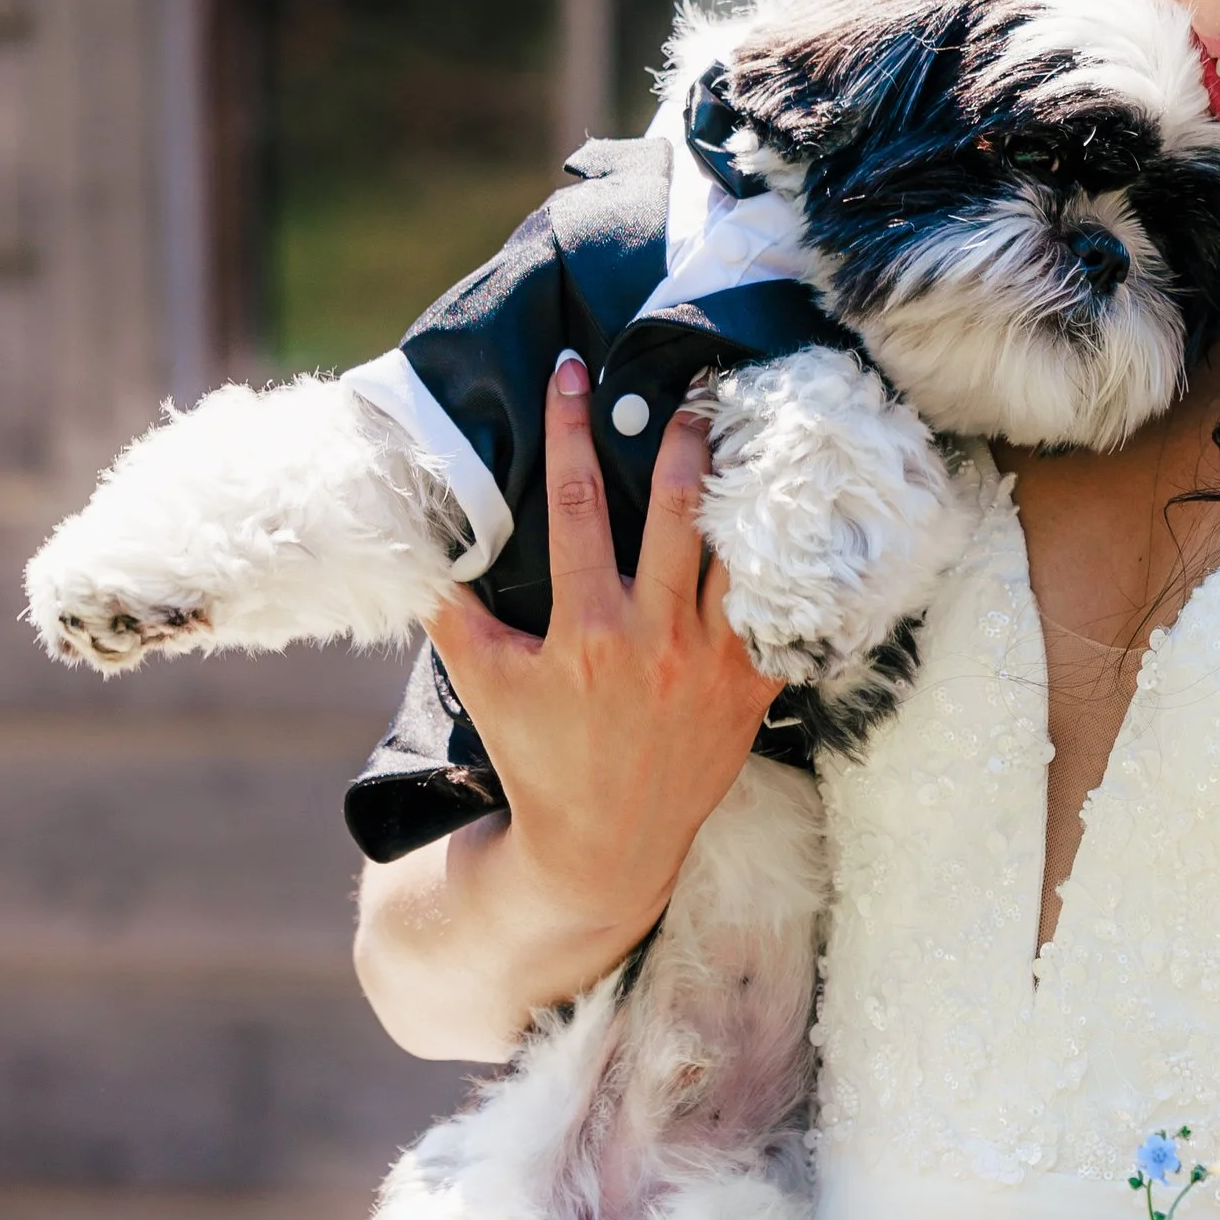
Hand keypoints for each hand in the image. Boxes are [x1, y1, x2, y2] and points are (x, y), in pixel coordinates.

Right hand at [423, 351, 779, 966]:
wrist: (603, 848)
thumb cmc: (539, 759)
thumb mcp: (484, 686)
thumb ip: (451, 614)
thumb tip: (419, 547)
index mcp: (587, 632)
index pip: (578, 507)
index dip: (571, 432)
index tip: (572, 371)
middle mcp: (655, 641)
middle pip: (679, 515)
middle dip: (684, 443)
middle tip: (694, 389)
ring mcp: (712, 664)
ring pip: (742, 556)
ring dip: (748, 494)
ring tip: (759, 436)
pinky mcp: (751, 689)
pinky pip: (783, 615)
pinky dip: (791, 568)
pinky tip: (801, 520)